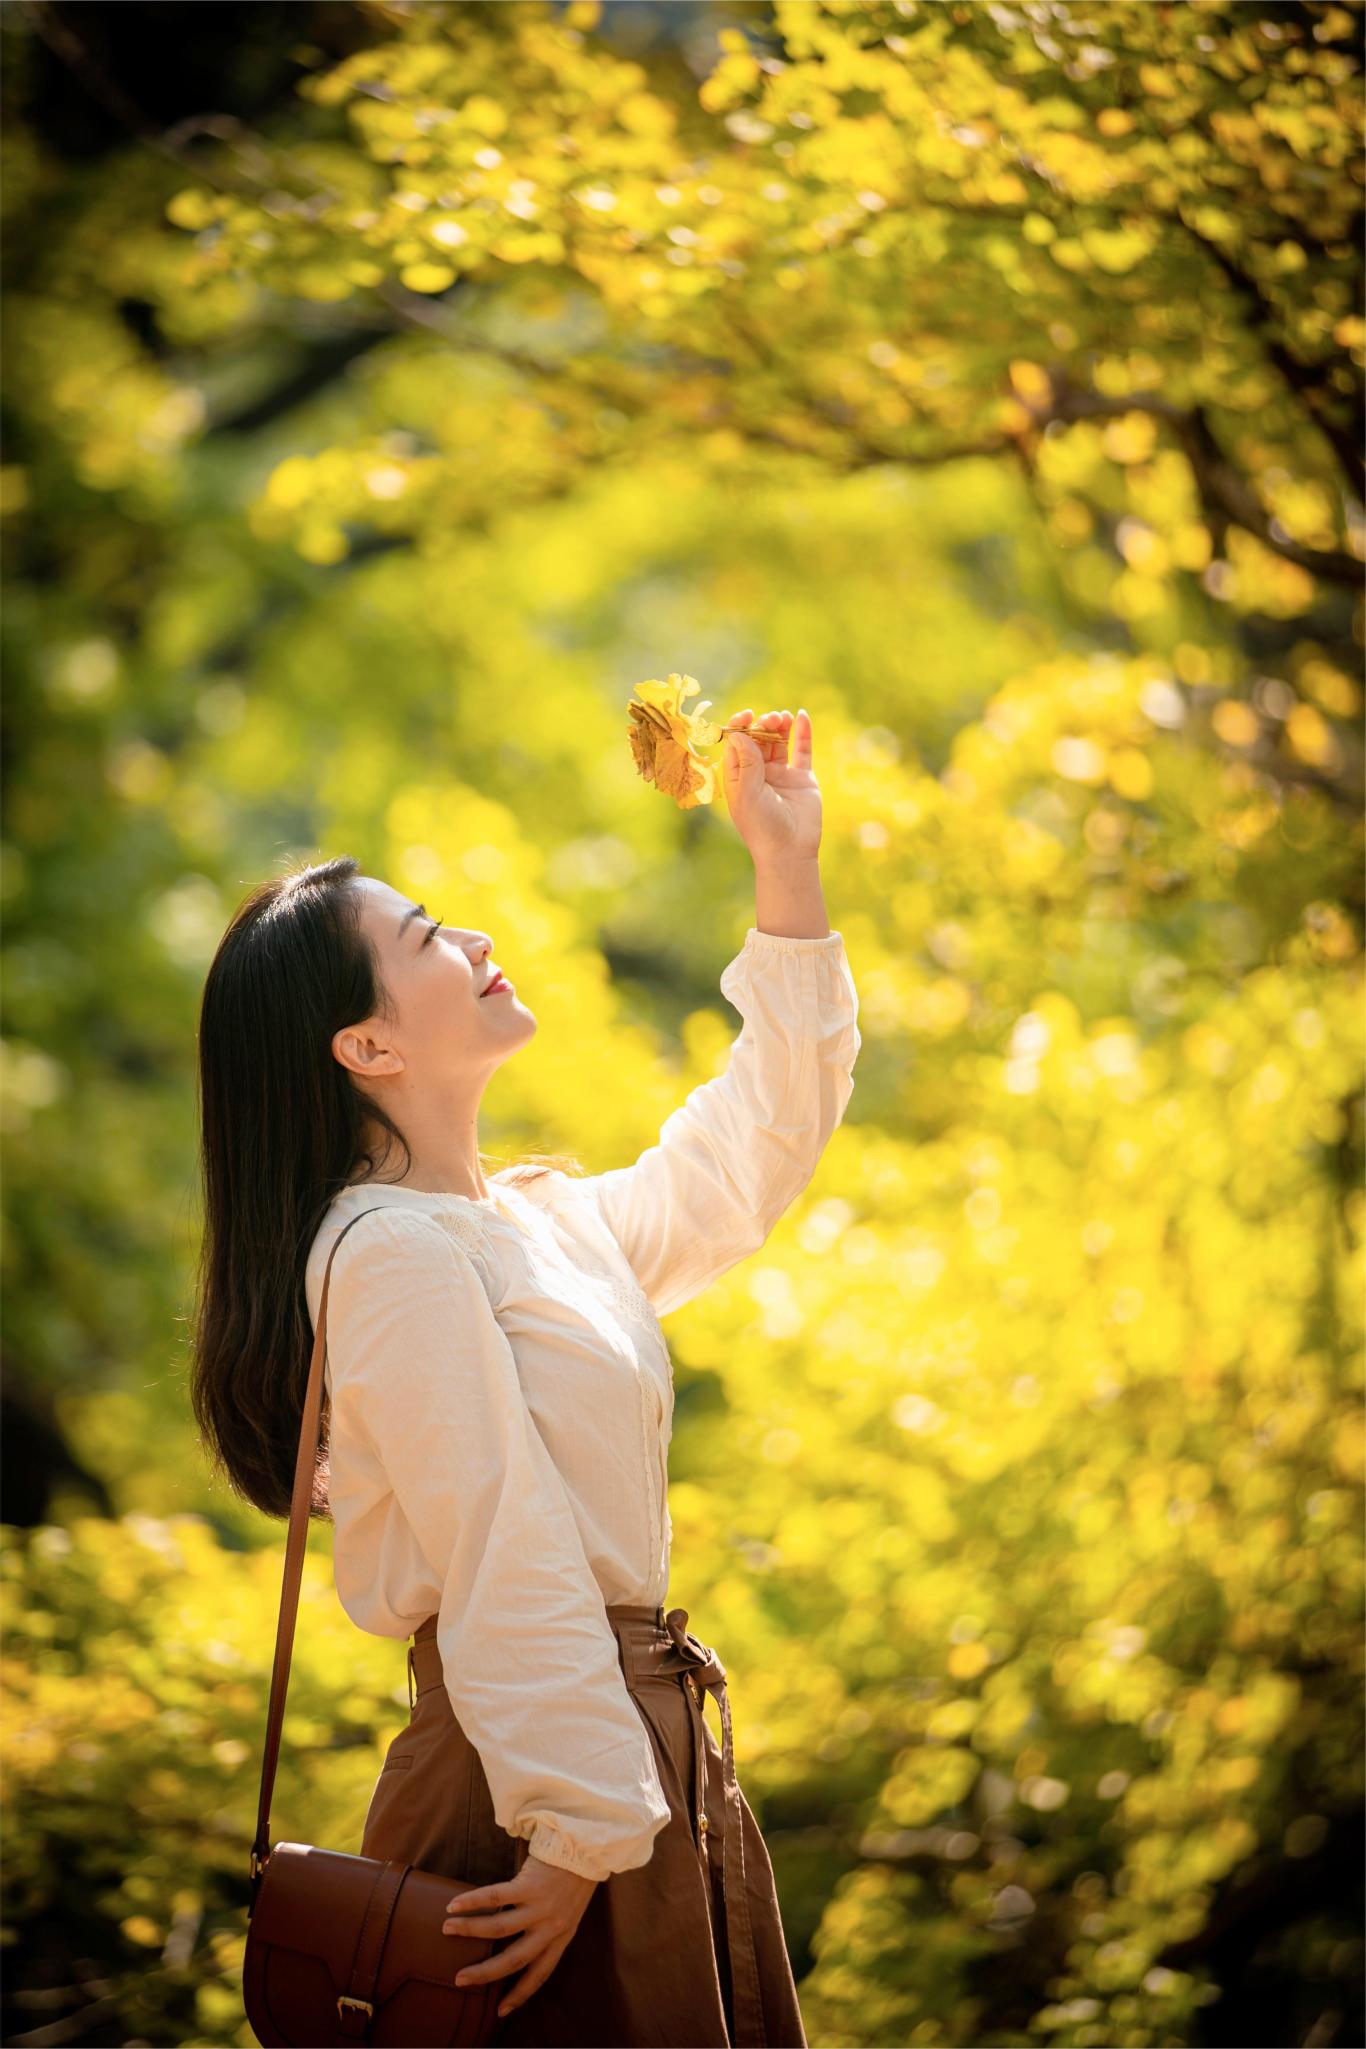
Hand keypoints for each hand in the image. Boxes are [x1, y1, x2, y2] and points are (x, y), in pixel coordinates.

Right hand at [443, 1853, 596, 2018]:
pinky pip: (496, 1897)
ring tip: (447, 1929)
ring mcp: (540, 1907)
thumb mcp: (569, 1913)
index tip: (501, 2011)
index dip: (520, 1994)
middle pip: (514, 1960)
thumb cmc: (575, 1880)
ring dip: (470, 1930)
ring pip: (499, 1928)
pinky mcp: (529, 1885)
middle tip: (460, 1979)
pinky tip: (455, 1905)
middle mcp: (550, 1927)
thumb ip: (548, 1930)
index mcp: (561, 1938)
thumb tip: (517, 1943)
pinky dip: (473, 1902)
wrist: (587, 1849)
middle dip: (484, 1973)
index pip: (540, 1974)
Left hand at [720, 707, 821, 866]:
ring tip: (782, 717)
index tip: (746, 716)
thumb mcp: (748, 793)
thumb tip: (739, 733)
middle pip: (758, 741)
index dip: (739, 728)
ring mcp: (781, 775)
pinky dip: (802, 733)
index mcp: (739, 779)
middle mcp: (758, 775)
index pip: (736, 746)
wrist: (790, 851)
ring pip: (779, 743)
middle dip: (762, 726)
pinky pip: (802, 751)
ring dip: (779, 727)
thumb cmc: (762, 826)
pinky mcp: (802, 779)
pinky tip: (801, 716)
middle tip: (770, 719)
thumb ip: (746, 762)